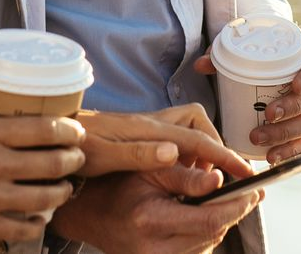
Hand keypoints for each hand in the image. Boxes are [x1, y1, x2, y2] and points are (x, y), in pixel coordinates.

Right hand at [0, 106, 84, 245]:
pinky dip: (37, 224)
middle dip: (72, 161)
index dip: (66, 130)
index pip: (40, 128)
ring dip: (61, 192)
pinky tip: (40, 220)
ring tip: (65, 189)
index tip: (76, 131)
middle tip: (77, 159)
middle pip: (50, 163)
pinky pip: (23, 226)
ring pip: (44, 197)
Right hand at [51, 163, 262, 253]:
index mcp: (151, 220)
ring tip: (232, 200)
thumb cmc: (118, 186)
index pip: (210, 220)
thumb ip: (186, 176)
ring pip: (209, 244)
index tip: (255, 191)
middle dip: (236, 212)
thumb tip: (220, 178)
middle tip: (253, 193)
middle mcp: (155, 249)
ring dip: (223, 222)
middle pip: (214, 234)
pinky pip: (197, 251)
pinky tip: (208, 215)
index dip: (237, 206)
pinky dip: (207, 232)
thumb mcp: (150, 170)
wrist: (92, 215)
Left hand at [75, 104, 255, 180]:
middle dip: (216, 147)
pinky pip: (175, 138)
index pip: (197, 140)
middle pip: (198, 126)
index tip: (245, 172)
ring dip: (201, 149)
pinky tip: (182, 172)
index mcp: (149, 129)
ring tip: (206, 177)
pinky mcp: (141, 134)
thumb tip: (175, 152)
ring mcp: (147, 127)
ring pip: (187, 129)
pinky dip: (187, 152)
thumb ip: (141, 154)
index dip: (223, 156)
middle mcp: (152, 123)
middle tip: (224, 176)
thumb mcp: (106, 157)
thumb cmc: (76, 148)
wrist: (55, 135)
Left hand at [194, 26, 300, 162]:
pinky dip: (289, 152)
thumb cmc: (270, 50)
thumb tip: (201, 65)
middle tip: (268, 114)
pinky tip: (271, 157)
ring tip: (258, 137)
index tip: (295, 85)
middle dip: (292, 109)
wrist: (284, 60)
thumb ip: (226, 51)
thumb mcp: (254, 42)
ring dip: (285, 133)